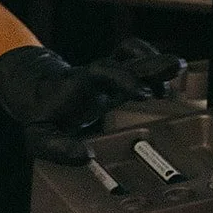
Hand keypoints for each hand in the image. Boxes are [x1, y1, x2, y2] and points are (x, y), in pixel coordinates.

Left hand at [0, 38, 184, 163]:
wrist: (36, 92)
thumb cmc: (41, 115)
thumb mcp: (40, 137)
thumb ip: (58, 148)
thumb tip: (85, 157)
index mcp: (78, 84)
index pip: (102, 71)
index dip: (124, 78)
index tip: (144, 94)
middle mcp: (96, 74)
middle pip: (125, 59)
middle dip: (151, 63)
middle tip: (174, 68)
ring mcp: (107, 73)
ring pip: (133, 56)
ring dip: (155, 61)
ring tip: (177, 72)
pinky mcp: (116, 77)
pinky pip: (136, 61)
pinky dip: (152, 66)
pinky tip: (165, 83)